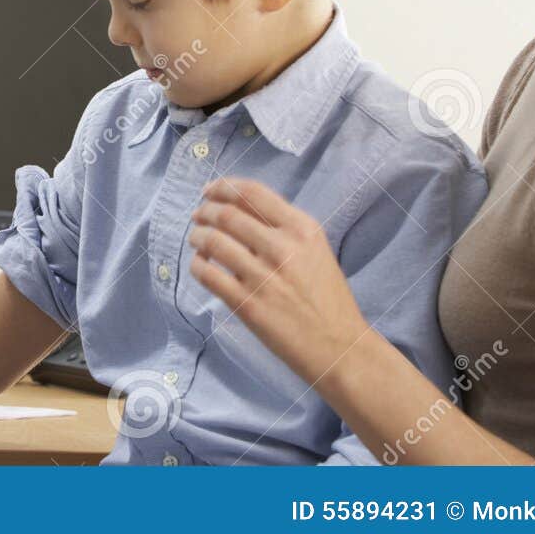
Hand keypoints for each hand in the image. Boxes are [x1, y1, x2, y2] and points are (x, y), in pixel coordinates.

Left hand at [188, 177, 370, 384]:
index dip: (222, 187)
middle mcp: (282, 247)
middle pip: (227, 214)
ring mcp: (263, 276)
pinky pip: (208, 275)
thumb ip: (283, 228)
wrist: (338, 346)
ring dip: (197, 236)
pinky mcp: (247, 304)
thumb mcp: (315, 250)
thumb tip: (238, 210)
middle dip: (205, 211)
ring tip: (196, 239)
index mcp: (302, 228)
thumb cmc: (327, 298)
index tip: (208, 191)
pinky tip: (200, 265)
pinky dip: (197, 265)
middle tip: (197, 216)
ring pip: (213, 241)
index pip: (252, 193)